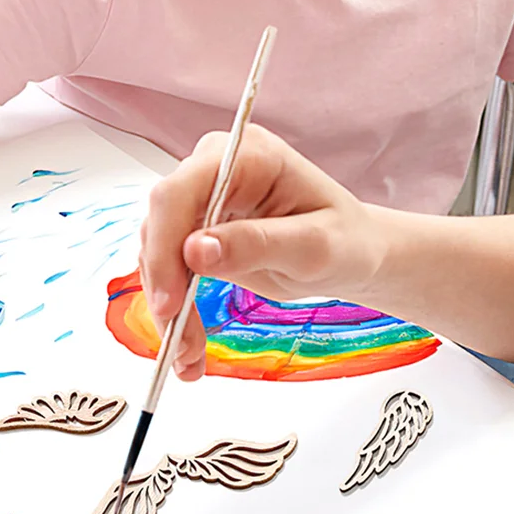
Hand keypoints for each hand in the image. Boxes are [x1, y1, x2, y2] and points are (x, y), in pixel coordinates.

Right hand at [139, 125, 384, 380]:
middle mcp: (215, 169)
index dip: (165, 247)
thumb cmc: (346, 241)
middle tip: (180, 344)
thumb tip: (195, 251)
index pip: (180, 193)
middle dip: (165, 288)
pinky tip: (188, 348)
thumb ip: (257, 244)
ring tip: (189, 358)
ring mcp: (203, 200)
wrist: (354, 255)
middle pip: (161, 224)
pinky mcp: (199, 231)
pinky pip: (171, 270)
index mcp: (246, 155)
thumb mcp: (313, 247)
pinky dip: (176, 310)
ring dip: (168, 308)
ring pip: (159, 253)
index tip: (171, 302)